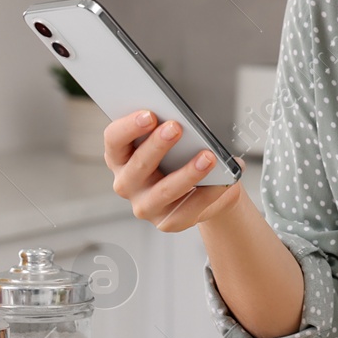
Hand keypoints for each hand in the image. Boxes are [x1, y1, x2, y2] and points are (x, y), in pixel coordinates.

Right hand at [104, 111, 244, 231]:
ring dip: (187, 172)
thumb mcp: (173, 139)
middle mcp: (126, 183)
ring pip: (164, 190)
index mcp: (119, 156)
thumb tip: (192, 123)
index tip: (149, 114)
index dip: (128, 127)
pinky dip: (208, 193)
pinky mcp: (167, 222)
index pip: (114, 139)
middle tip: (176, 127)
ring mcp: (145, 205)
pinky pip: (189, 209)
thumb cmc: (180, 155)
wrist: (202, 187)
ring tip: (208, 157)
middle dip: (157, 145)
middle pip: (137, 165)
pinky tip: (222, 181)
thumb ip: (171, 128)